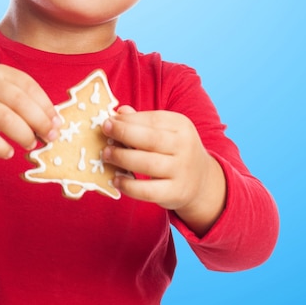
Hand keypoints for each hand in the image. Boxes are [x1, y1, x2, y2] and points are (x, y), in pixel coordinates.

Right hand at [0, 64, 59, 161]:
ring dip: (23, 135)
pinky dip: (0, 147)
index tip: (57, 124)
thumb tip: (56, 125)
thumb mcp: (5, 99)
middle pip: (21, 102)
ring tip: (31, 145)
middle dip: (40, 122)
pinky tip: (9, 153)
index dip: (47, 107)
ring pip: (5, 119)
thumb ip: (28, 107)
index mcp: (2, 73)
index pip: (30, 87)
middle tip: (50, 138)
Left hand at [103, 106, 226, 235]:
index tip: (109, 121)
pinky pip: (148, 190)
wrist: (200, 180)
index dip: (129, 120)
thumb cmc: (175, 150)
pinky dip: (128, 186)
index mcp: (182, 126)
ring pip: (148, 164)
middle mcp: (185, 146)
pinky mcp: (175, 192)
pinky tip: (116, 180)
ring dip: (122, 158)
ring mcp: (181, 171)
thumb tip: (119, 112)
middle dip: (124, 134)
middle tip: (105, 132)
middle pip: (151, 139)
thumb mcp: (166, 131)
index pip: (153, 119)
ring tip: (107, 155)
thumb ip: (144, 122)